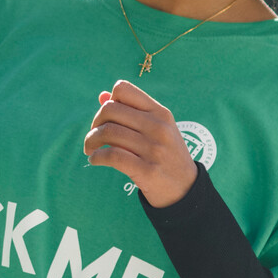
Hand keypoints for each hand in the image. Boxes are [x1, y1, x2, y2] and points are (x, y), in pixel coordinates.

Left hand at [84, 79, 197, 208]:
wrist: (186, 188)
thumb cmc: (166, 155)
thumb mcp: (157, 129)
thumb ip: (131, 112)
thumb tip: (102, 96)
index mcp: (160, 113)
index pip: (123, 89)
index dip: (108, 102)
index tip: (106, 118)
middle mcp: (158, 127)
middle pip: (110, 110)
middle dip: (95, 123)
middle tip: (94, 137)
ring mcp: (154, 149)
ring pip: (108, 132)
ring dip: (91, 141)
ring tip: (90, 150)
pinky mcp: (147, 170)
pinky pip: (112, 156)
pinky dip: (96, 157)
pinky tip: (95, 160)